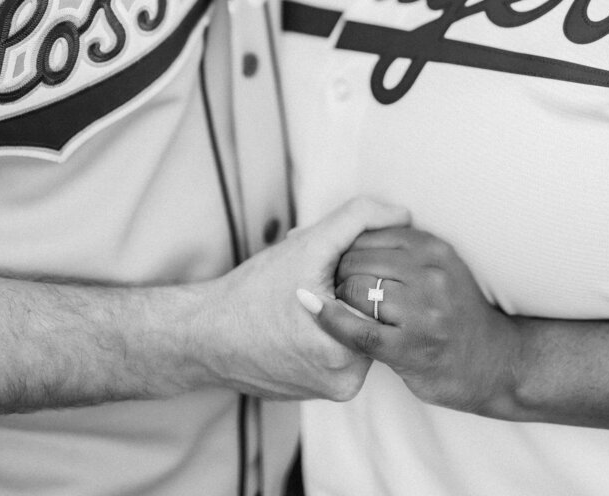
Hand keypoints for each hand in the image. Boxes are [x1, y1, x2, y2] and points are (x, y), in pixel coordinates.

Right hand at [206, 199, 409, 402]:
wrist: (206, 335)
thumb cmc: (254, 290)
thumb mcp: (308, 244)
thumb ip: (358, 220)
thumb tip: (403, 216)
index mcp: (349, 349)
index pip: (381, 294)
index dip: (361, 267)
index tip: (331, 265)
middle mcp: (347, 382)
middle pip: (370, 314)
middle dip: (349, 289)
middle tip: (313, 281)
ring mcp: (334, 391)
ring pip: (357, 330)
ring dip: (341, 306)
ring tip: (304, 298)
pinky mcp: (322, 393)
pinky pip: (342, 349)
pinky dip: (330, 328)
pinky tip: (300, 318)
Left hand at [297, 226, 520, 414]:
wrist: (496, 362)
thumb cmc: (456, 311)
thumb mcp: (440, 265)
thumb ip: (403, 247)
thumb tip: (349, 229)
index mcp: (433, 248)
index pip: (370, 233)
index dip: (346, 246)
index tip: (336, 260)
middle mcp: (430, 275)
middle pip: (357, 260)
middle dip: (337, 271)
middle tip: (329, 284)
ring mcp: (422, 312)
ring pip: (355, 290)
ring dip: (337, 297)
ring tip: (336, 303)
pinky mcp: (411, 347)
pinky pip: (358, 330)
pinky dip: (332, 320)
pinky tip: (317, 313)